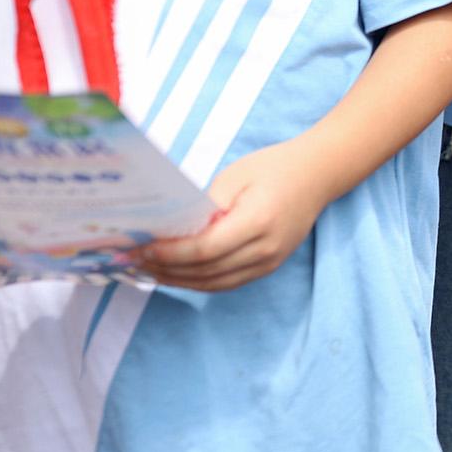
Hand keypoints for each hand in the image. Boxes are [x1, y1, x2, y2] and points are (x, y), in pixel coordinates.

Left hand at [138, 138, 334, 291]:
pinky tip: (177, 275)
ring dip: (178, 281)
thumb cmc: (275, 167)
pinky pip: (227, 283)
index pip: (205, 249)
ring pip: (214, 283)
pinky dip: (198, 282)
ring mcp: (270, 261)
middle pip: (206, 271)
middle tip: (133, 262)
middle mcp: (266, 248)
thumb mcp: (235, 177)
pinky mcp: (269, 266)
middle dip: (166, 269)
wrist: (318, 174)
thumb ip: (205, 207)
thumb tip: (169, 231)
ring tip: (147, 271)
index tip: (140, 249)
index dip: (169, 254)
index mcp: (258, 221)